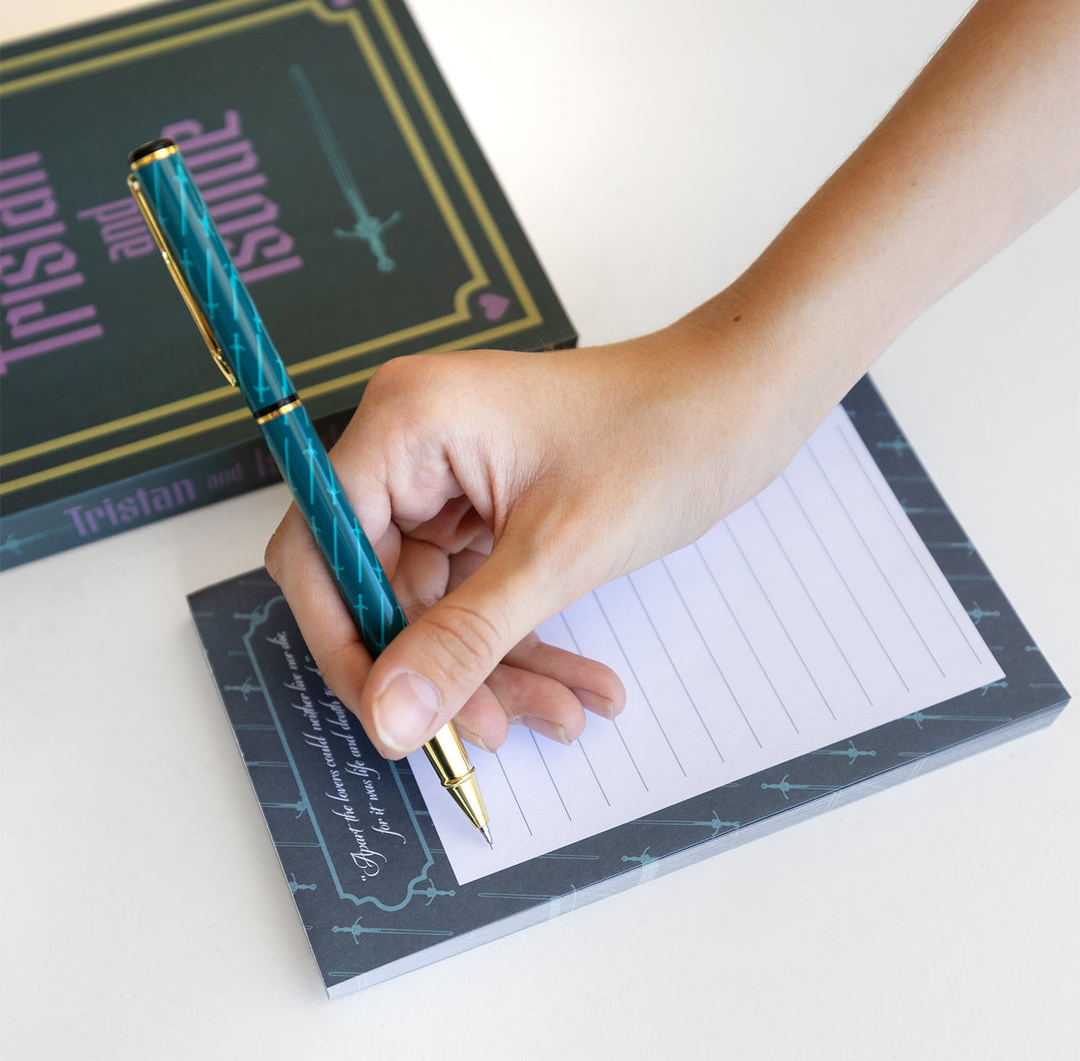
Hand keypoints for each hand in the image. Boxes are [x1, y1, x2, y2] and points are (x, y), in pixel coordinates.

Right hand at [264, 307, 812, 758]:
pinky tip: (579, 686)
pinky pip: (481, 598)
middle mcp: (414, 451)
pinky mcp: (490, 513)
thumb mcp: (557, 553)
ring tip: (564, 713)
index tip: (392, 717)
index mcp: (406, 425)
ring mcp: (452, 484)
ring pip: (437, 607)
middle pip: (380, 589)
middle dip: (440, 668)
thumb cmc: (661, 440)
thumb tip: (388, 720)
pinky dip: (522, 644)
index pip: (322, 551)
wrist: (742, 404)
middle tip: (494, 732)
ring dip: (495, 668)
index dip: (344, 641)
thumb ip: (463, 639)